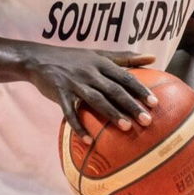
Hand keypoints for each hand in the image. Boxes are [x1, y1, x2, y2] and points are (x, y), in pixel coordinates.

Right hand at [23, 46, 157, 142]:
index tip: (155, 103)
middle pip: (114, 90)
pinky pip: (70, 112)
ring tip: (126, 127)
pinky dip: (78, 126)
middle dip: (131, 105)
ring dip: (112, 114)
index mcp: (101, 63)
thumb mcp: (99, 54)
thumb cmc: (74, 58)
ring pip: (96, 100)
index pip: (125, 77)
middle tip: (147, 120)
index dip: (140, 90)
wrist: (39, 59)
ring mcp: (74, 83)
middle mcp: (90, 72)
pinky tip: (88, 140)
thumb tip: (153, 58)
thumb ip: (126, 57)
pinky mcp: (60, 93)